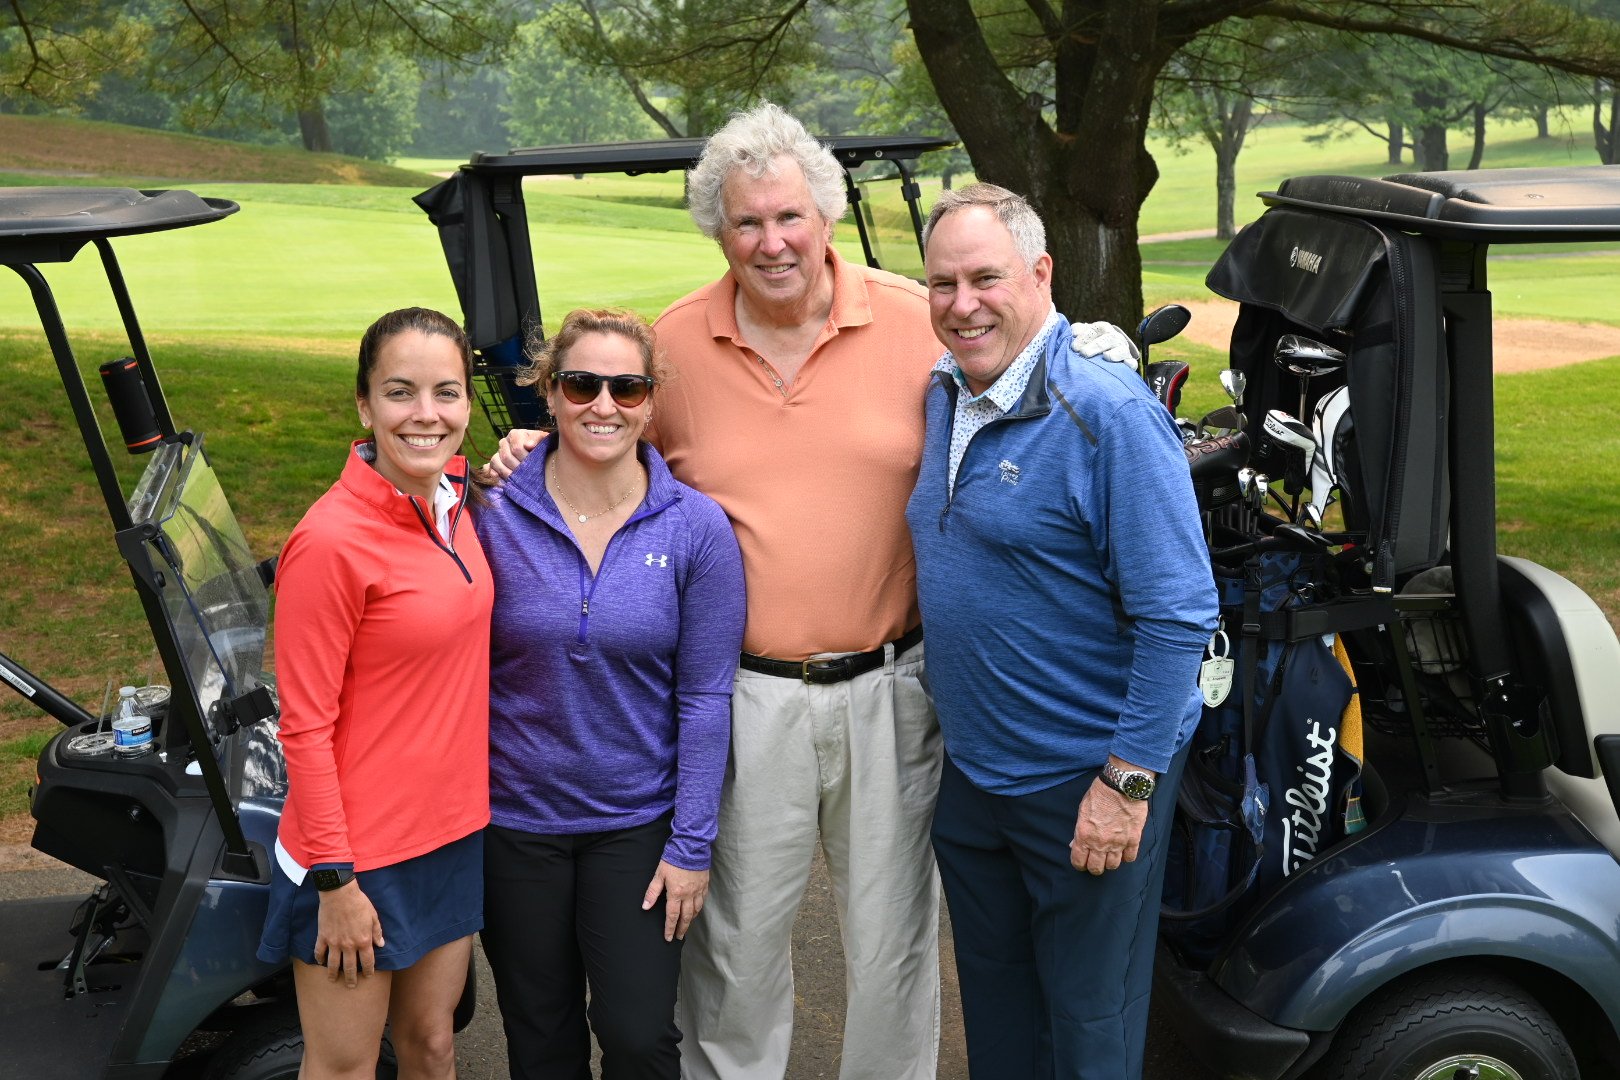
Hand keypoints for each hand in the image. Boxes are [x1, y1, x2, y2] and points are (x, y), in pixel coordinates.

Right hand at [313, 880, 384, 986]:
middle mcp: (349, 945)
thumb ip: (377, 932)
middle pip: (350, 967)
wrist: (339, 894)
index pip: (367, 961)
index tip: (368, 976)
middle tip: (351, 986)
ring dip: (333, 974)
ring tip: (333, 980)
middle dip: (351, 978)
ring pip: (333, 964)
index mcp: (363, 941)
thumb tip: (381, 944)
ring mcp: (334, 942)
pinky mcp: (323, 937)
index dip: (368, 970)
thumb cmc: (359, 903)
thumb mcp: (373, 916)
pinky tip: (320, 963)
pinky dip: (319, 959)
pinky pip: (319, 952)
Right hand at [485, 428, 544, 480]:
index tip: (534, 464)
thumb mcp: (542, 440)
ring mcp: (497, 453)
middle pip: (506, 457)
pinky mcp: (493, 463)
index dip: (525, 458)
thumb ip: (538, 438)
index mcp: (515, 434)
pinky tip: (503, 482)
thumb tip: (528, 445)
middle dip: (517, 467)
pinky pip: (489, 469)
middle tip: (527, 474)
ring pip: (496, 462)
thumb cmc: (541, 448)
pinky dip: (495, 476)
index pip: (516, 448)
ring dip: (507, 473)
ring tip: (517, 479)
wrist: (538, 457)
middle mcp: (504, 442)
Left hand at [642, 860, 709, 941]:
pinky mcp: (704, 884)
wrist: (691, 846)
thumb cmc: (673, 859)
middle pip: (686, 917)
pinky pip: (703, 900)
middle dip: (682, 928)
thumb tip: (645, 907)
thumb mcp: (659, 875)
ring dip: (691, 919)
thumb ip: (652, 892)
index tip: (668, 938)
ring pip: (696, 910)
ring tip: (686, 925)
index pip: (672, 916)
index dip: (670, 928)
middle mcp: (688, 895)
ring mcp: (698, 890)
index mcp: (676, 893)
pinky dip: (699, 908)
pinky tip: (696, 910)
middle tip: (678, 936)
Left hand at [1069, 758, 1152, 874]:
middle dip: (1094, 867)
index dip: (1079, 864)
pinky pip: (1130, 857)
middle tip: (1095, 861)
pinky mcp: (1133, 839)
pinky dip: (1126, 856)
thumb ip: (1080, 830)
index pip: (1079, 861)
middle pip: (1096, 868)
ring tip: (1110, 855)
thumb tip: (1076, 844)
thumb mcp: (1082, 811)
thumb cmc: (1099, 794)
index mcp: (1084, 835)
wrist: (1121, 785)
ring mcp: (1118, 842)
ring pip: (1113, 866)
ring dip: (1110, 862)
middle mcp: (1100, 843)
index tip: (1082, 862)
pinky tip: (1124, 850)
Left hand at [1070, 321, 1139, 370]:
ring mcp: (1122, 349)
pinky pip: (1132, 362)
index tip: (1074, 347)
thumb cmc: (1090, 343)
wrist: (1107, 351)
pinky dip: (1129, 363)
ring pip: (1122, 349)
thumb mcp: (1084, 334)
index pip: (1095, 329)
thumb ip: (1078, 331)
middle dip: (1096, 345)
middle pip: (1108, 338)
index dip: (1084, 337)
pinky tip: (1125, 364)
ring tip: (1106, 356)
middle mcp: (1114, 337)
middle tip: (1084, 353)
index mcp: (1102, 328)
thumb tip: (1073, 332)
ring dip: (1114, 353)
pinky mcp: (1128, 362)